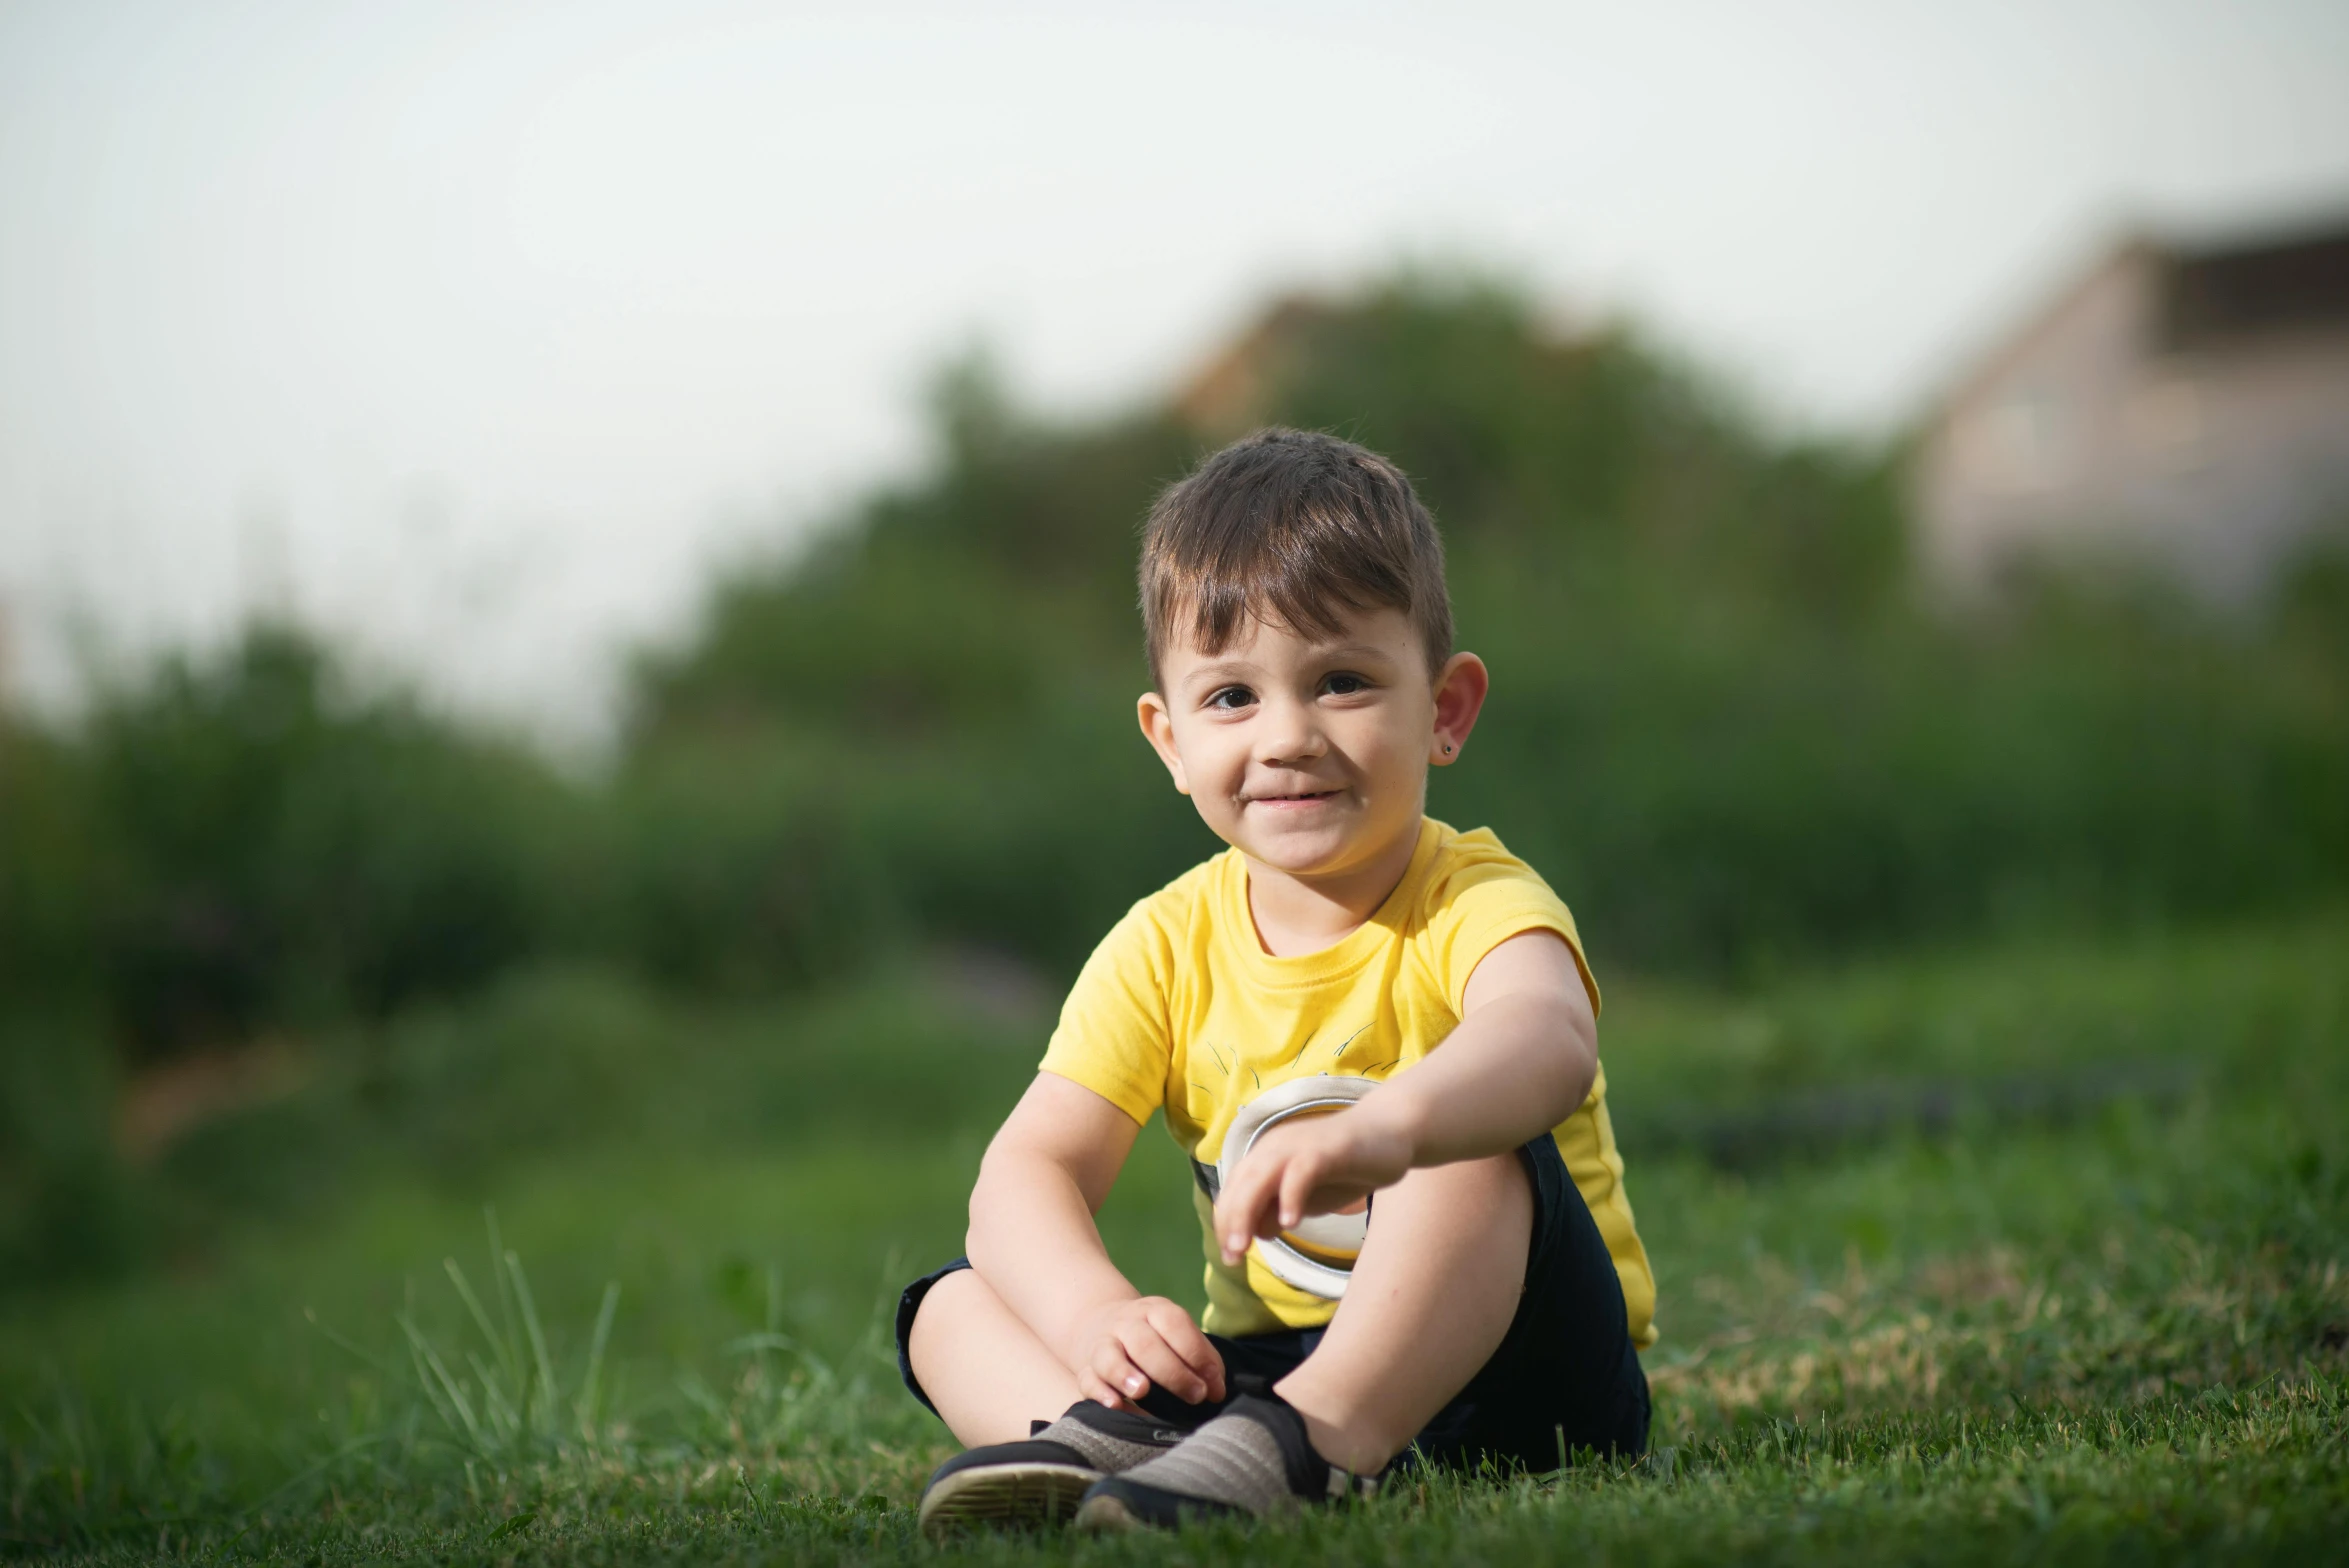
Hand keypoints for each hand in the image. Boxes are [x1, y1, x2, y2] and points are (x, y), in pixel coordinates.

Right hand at [1066, 1296, 1225, 1409]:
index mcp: (1155, 1311)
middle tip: (1195, 1396)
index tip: (1214, 1385)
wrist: (1099, 1324)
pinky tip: (1115, 1404)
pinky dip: (1100, 1392)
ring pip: (1109, 1356)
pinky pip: (1088, 1379)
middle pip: (1145, 1343)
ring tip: (1143, 1391)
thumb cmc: (1154, 1338)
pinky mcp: (1085, 1369)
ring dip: (1126, 1374)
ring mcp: (1102, 1345)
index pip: (1175, 1324)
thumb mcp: (1176, 1335)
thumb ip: (1201, 1357)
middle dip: (1173, 1372)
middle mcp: (1126, 1324)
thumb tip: (1217, 1390)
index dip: (1197, 1354)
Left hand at [1212, 1102, 1416, 1264]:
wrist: (1390, 1132)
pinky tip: (1290, 1224)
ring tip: (1244, 1246)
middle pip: (1240, 1187)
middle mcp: (1274, 1148)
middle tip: (1232, 1258)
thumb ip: (1282, 1211)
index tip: (1230, 1258)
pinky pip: (1301, 1172)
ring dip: (1247, 1213)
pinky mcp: (1325, 1149)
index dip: (1227, 1225)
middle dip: (1231, 1223)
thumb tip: (1259, 1233)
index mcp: (1265, 1158)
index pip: (1233, 1192)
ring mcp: (1298, 1146)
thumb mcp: (1309, 1198)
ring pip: (1260, 1178)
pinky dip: (1291, 1197)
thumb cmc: (1346, 1168)